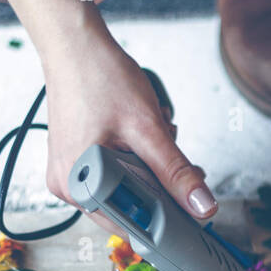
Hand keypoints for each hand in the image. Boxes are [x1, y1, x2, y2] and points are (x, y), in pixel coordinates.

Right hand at [40, 25, 216, 227]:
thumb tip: (202, 207)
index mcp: (79, 186)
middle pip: (130, 206)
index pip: (133, 224)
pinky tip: (131, 132)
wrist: (74, 46)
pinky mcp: (73, 162)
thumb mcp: (148, 129)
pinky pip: (112, 173)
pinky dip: (131, 157)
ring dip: (146, 166)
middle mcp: (67, 186)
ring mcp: (68, 175)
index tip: (186, 195)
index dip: (166, 214)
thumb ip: (176, 172)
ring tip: (143, 130)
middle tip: (164, 145)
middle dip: (156, 182)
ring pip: (125, 188)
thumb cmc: (101, 78)